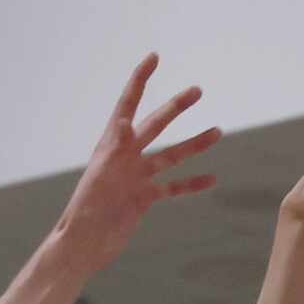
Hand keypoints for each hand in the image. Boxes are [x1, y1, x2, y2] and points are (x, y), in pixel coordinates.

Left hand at [48, 54, 219, 275]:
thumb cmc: (86, 211)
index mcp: (111, 145)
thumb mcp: (100, 177)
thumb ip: (114, 149)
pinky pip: (173, 188)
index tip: (154, 57)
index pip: (128, 104)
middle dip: (176, 107)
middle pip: (156, 125)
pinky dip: (192, 184)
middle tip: (197, 90)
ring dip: (194, 145)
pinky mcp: (144, 199)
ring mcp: (136, 177)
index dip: (140, 80)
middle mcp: (126, 156)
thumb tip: (125, 121)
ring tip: (217, 132)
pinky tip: (211, 179)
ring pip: (171, 156)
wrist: (85, 245)